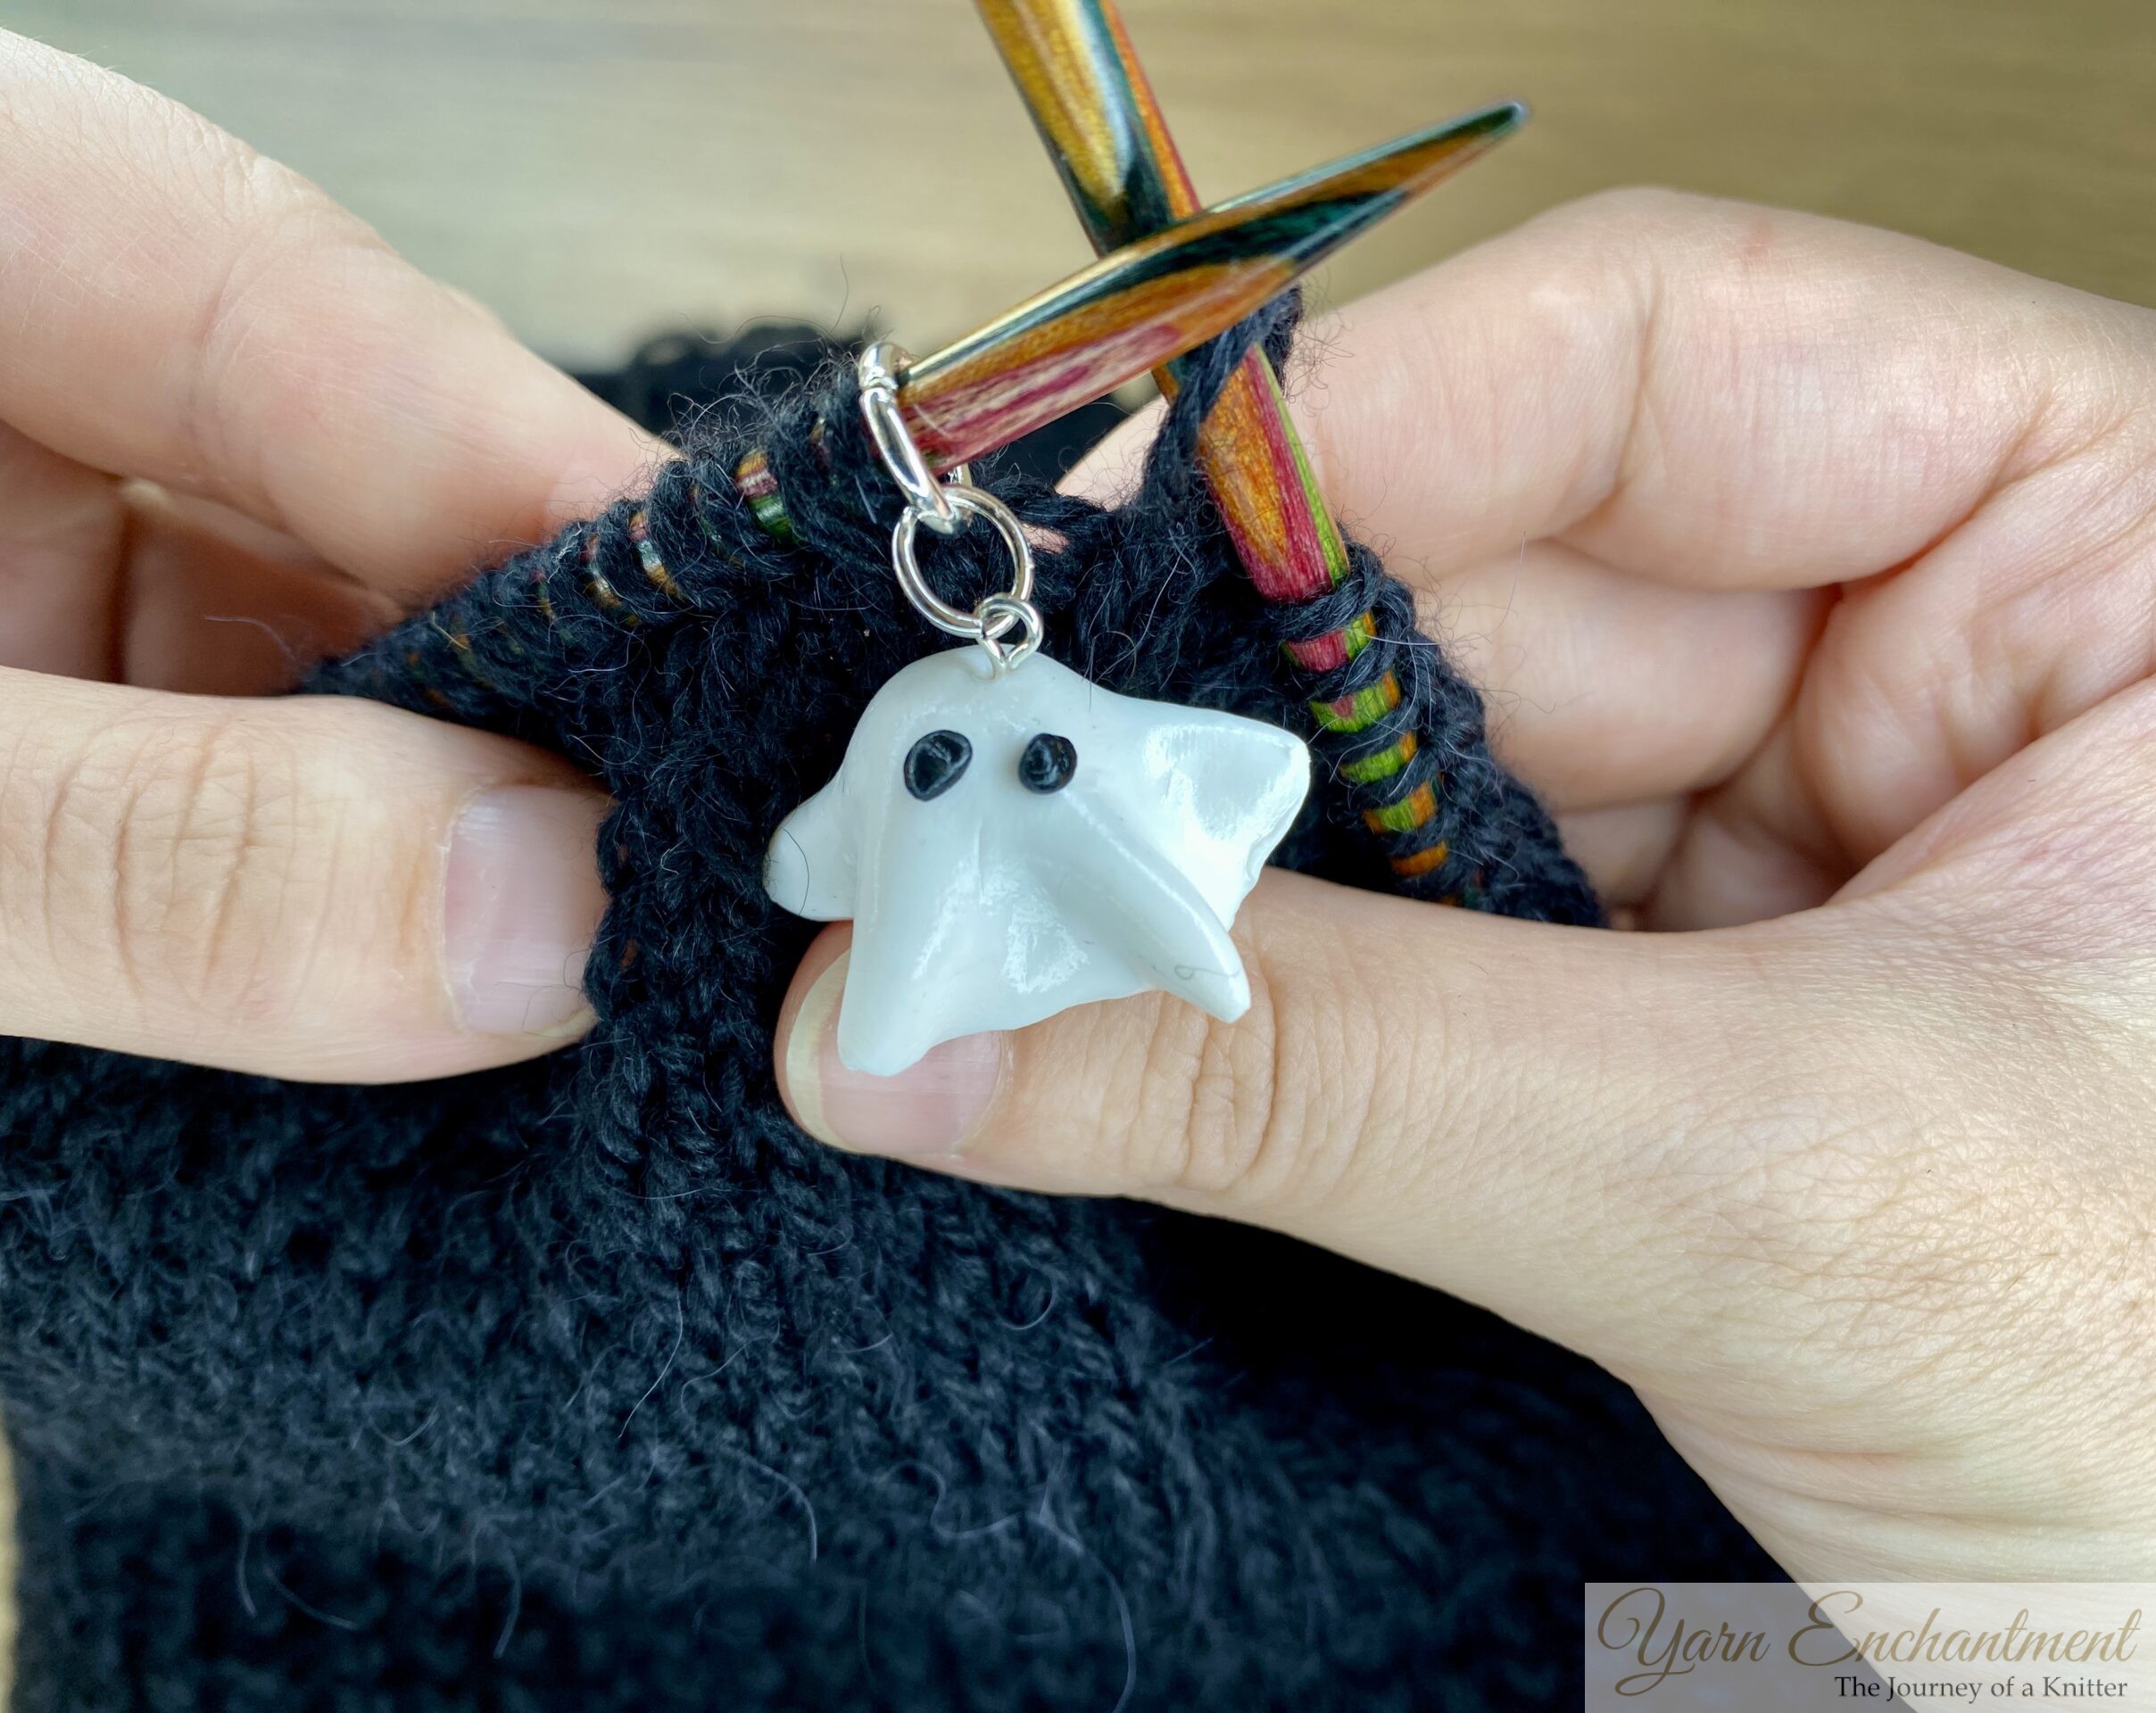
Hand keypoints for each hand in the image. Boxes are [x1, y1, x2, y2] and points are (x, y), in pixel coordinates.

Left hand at [0, 1, 657, 1078]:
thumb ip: (121, 854)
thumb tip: (529, 918)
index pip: (258, 282)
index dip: (513, 478)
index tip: (726, 662)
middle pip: (321, 470)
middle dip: (512, 684)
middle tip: (711, 850)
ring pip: (305, 645)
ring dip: (448, 816)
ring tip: (608, 950)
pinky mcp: (7, 708)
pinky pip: (234, 776)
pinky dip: (342, 897)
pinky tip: (447, 984)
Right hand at [774, 188, 2155, 1583]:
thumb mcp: (1790, 1197)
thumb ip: (1342, 1077)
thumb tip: (945, 1010)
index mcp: (2108, 545)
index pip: (1660, 353)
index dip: (1344, 435)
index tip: (1076, 567)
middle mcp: (1946, 656)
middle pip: (1492, 574)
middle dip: (1227, 705)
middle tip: (982, 804)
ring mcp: (1811, 842)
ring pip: (1430, 774)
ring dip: (1234, 874)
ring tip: (1034, 945)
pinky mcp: (1702, 1016)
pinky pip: (1434, 942)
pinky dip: (1285, 1000)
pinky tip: (1159, 1036)